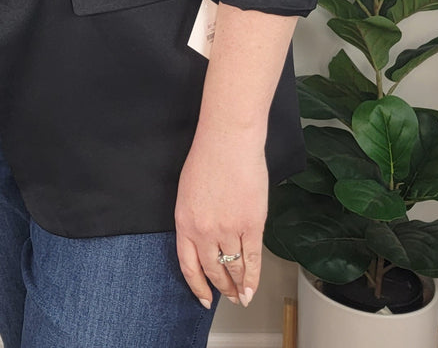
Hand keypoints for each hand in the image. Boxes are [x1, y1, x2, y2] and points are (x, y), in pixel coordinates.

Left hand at [174, 127, 268, 309]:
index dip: (196, 285)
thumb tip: (204, 240)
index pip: (188, 265)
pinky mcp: (251, 225)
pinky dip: (253, 277)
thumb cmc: (208, 157)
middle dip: (221, 287)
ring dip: (239, 285)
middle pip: (212, 270)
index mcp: (184, 222)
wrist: (228, 141)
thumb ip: (193, 218)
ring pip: (234, 268)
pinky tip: (253, 287)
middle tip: (227, 296)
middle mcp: (203, 231)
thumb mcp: (188, 191)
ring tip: (242, 295)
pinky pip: (252, 260)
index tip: (203, 297)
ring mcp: (228, 230)